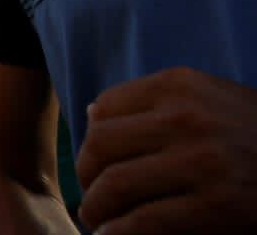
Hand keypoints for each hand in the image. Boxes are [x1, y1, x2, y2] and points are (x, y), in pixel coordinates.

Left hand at [77, 67, 256, 233]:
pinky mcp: (219, 205)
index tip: (94, 162)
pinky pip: (146, 221)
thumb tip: (92, 114)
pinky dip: (120, 233)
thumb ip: (157, 103)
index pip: (106, 106)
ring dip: (96, 208)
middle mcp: (187, 117)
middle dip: (86, 176)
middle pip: (102, 145)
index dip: (89, 138)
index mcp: (181, 85)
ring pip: (117, 184)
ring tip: (97, 220)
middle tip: (90, 197)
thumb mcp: (212, 99)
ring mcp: (203, 161)